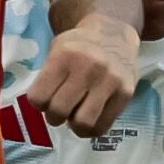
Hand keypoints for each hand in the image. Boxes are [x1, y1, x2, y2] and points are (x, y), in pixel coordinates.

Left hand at [26, 11, 137, 134]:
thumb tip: (43, 108)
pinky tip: (90, 118)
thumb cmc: (79, 46)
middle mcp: (87, 68)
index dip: (38, 103)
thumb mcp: (57, 49)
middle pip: (59, 111)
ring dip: (74, 126)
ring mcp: (109, 82)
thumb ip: (47, 76)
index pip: (38, 97)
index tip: (44, 99)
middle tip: (59, 111)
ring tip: (76, 116)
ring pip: (83, 123)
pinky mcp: (125, 94)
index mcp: (64, 56)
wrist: (114, 34)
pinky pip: (103, 126)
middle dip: (54, 116)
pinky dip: (92, 129)